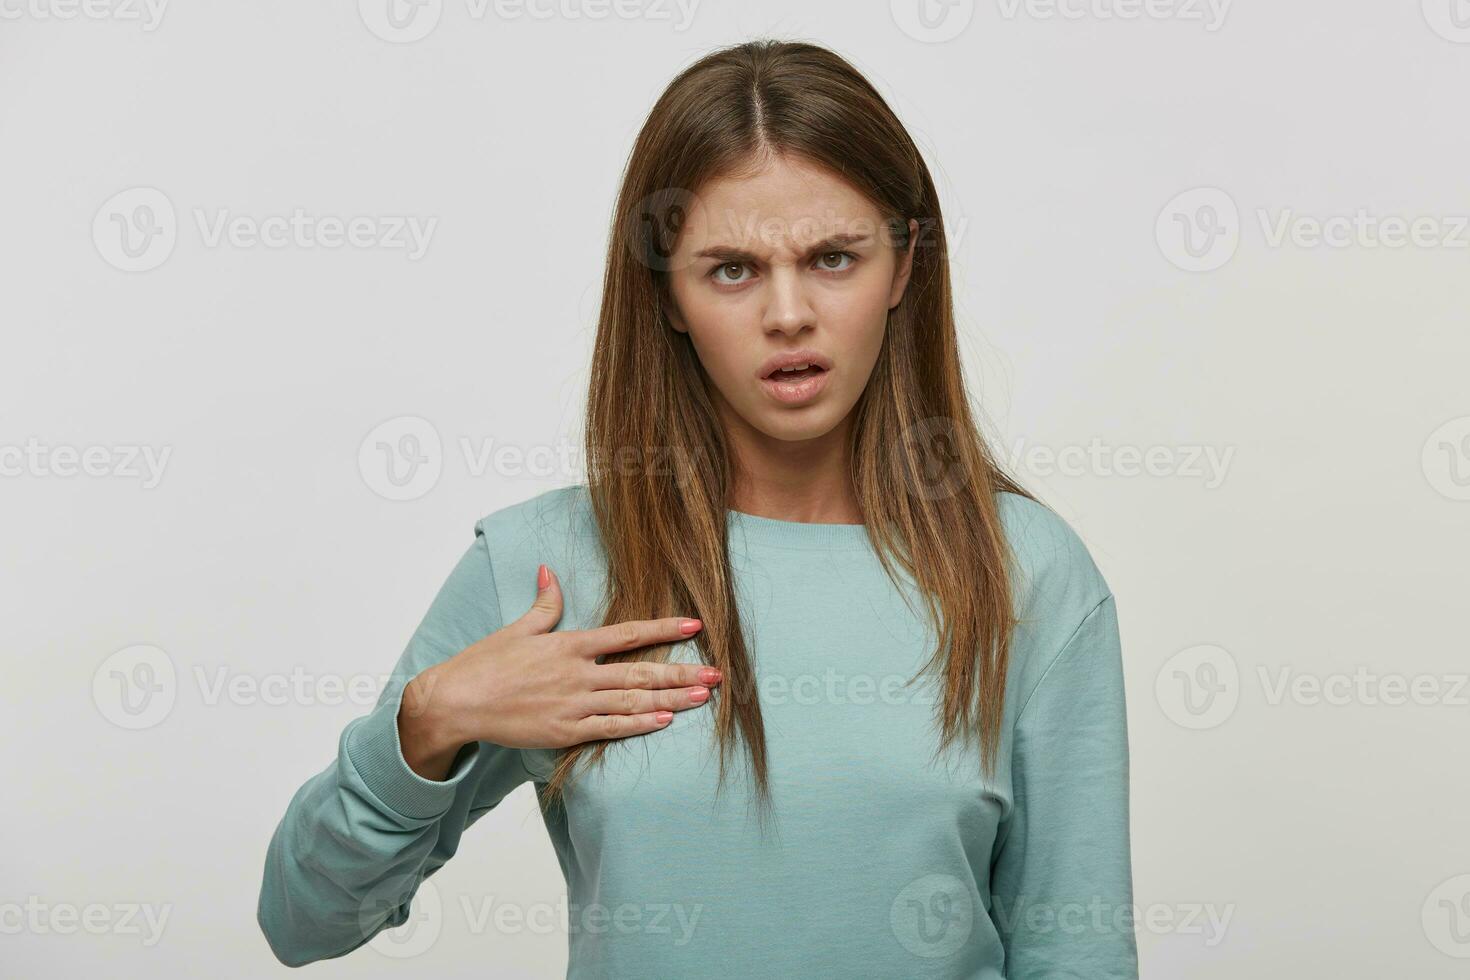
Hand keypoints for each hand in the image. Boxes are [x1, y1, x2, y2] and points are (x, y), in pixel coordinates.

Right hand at [397, 564, 717, 779]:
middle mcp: (577, 674)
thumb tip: (551, 570)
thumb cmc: (484, 664)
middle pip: (640, 671)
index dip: (663, 629)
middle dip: (682, 672)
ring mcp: (573, 705)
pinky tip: (664, 721)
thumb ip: (544, 603)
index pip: (627, 634)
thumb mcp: (517, 628)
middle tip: (717, 673)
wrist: (455, 701)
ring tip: (703, 698)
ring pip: (632, 700)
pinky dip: (639, 725)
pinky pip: (610, 728)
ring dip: (671, 699)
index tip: (695, 625)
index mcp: (569, 644)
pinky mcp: (564, 732)